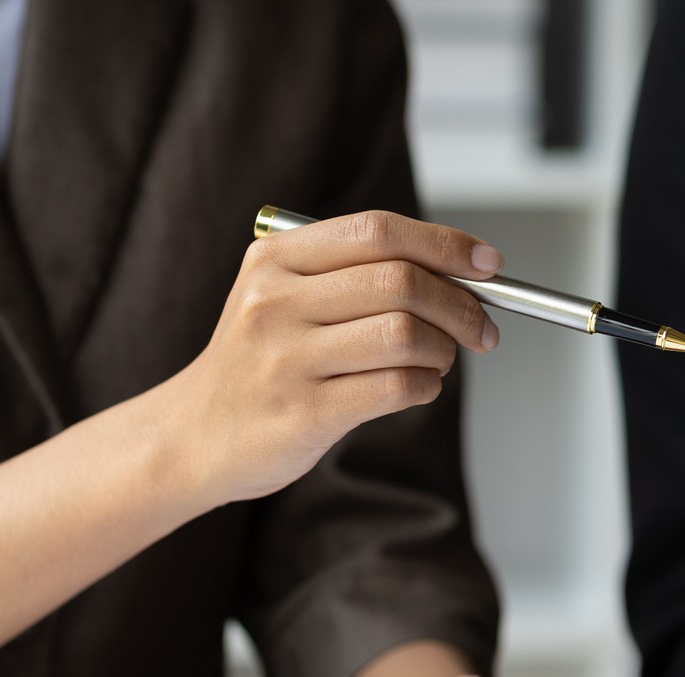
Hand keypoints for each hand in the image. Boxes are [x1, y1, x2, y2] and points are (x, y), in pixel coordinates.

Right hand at [171, 209, 502, 506]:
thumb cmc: (260, 365)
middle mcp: (274, 301)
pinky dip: (425, 386)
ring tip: (440, 361)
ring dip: (444, 350)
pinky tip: (418, 387)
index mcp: (274, 259)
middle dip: (460, 305)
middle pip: (400, 281)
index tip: (489, 264)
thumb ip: (355, 277)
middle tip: (482, 329)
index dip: (444, 244)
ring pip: (403, 334)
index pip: (377, 231)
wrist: (195, 436)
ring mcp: (285, 358)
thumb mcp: (284, 299)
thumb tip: (460, 275)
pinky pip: (394, 388)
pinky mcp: (302, 412)